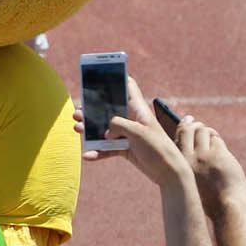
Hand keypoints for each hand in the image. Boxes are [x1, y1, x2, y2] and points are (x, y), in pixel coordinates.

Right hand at [74, 77, 189, 185]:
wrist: (167, 173)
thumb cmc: (158, 148)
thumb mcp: (137, 131)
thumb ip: (118, 124)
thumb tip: (105, 130)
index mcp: (138, 109)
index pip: (128, 86)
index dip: (116, 77)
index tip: (100, 73)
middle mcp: (131, 119)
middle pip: (108, 109)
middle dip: (92, 109)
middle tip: (78, 111)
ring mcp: (127, 134)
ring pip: (104, 129)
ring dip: (89, 130)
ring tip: (77, 128)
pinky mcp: (125, 149)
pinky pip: (107, 149)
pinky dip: (97, 152)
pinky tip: (88, 156)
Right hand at [176, 119, 245, 213]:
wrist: (225, 206)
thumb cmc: (207, 195)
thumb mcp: (188, 180)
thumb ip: (185, 163)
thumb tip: (188, 143)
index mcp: (178, 165)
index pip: (178, 137)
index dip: (183, 126)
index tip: (186, 120)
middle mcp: (188, 158)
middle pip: (189, 129)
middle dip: (194, 124)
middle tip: (197, 124)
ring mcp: (204, 155)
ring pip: (204, 132)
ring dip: (208, 132)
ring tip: (210, 136)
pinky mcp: (219, 155)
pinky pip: (216, 140)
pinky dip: (217, 141)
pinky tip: (218, 147)